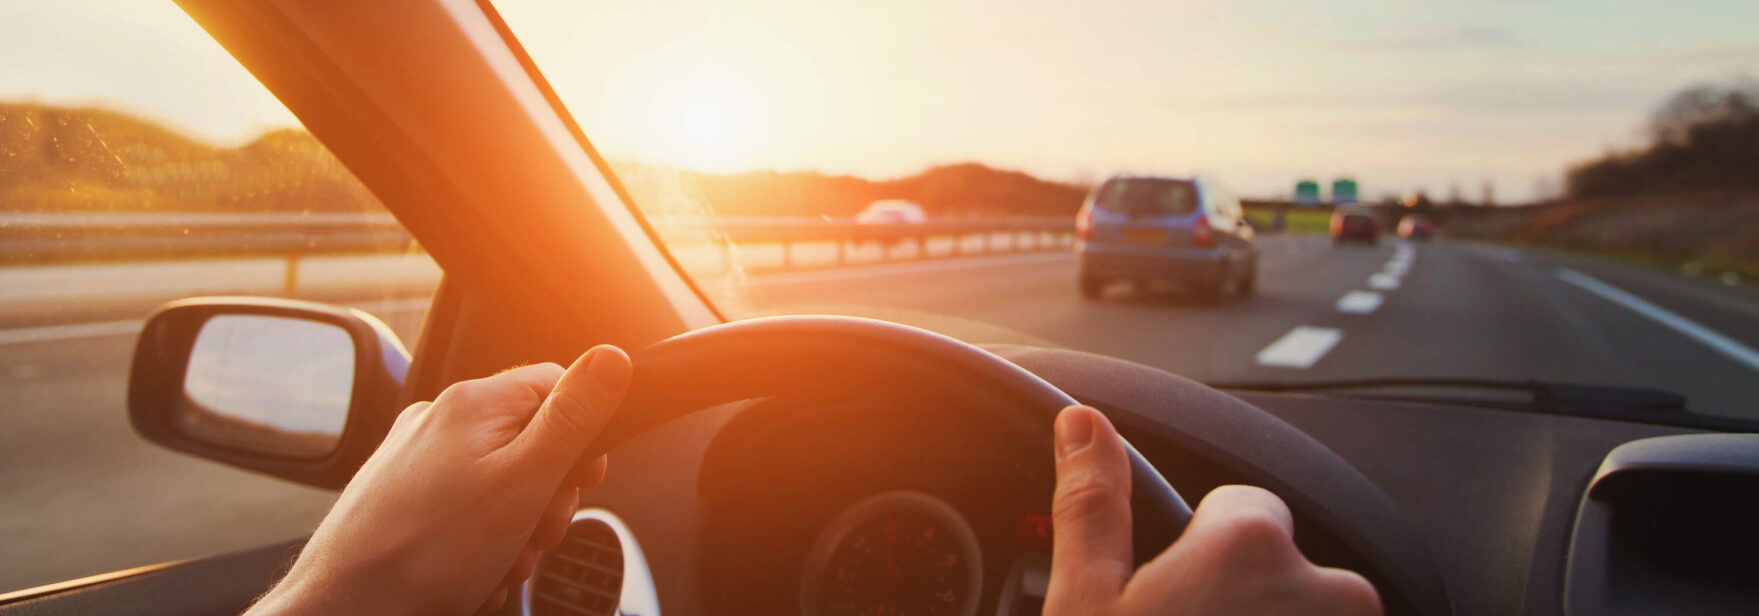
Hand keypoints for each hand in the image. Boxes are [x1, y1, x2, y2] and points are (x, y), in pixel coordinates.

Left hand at [248, 345, 632, 615]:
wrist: (346, 607)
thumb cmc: (428, 552)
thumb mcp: (525, 482)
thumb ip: (572, 419)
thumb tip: (611, 358)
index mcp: (472, 404)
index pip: (556, 385)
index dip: (582, 434)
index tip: (584, 479)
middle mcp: (438, 421)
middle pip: (529, 441)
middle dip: (545, 496)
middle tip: (534, 533)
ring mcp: (414, 460)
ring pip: (497, 483)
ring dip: (514, 529)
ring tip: (497, 563)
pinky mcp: (398, 498)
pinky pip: (462, 511)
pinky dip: (477, 543)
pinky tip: (471, 571)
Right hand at [1045, 405, 1381, 615]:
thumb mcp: (1086, 601)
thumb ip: (1094, 505)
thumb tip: (1083, 423)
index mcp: (1251, 548)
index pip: (1247, 509)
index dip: (1202, 553)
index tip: (1172, 600)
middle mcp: (1328, 592)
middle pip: (1289, 567)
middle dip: (1249, 597)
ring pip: (1314, 612)